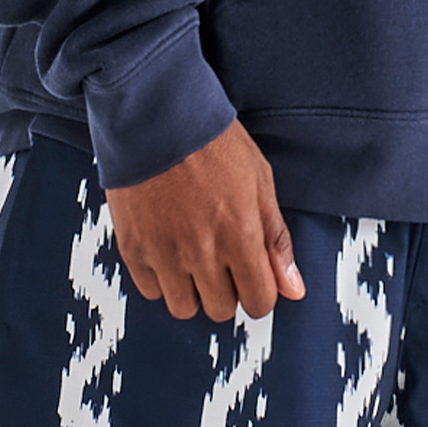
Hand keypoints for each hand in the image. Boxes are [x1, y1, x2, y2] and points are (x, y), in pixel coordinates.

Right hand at [104, 118, 304, 322]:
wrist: (156, 116)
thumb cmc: (212, 142)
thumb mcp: (260, 182)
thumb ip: (276, 240)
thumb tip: (294, 289)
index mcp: (241, 235)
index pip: (260, 302)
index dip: (260, 292)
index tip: (252, 276)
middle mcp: (203, 251)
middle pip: (222, 310)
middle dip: (227, 290)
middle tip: (220, 258)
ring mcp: (165, 252)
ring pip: (184, 307)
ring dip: (192, 289)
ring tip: (191, 255)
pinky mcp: (133, 247)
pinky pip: (151, 290)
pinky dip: (160, 277)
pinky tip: (166, 247)